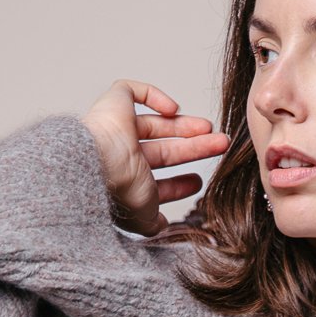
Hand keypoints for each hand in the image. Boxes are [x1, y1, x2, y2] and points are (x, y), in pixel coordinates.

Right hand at [81, 80, 230, 236]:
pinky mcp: (112, 103)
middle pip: (163, 149)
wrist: (96, 163)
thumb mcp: (144, 216)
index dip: (178, 182)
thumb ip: (153, 222)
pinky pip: (131, 91)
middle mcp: (120, 155)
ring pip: (155, 123)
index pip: (155, 179)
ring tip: (210, 129)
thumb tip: (162, 225)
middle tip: (219, 145)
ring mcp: (115, 128)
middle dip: (193, 148)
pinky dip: (153, 96)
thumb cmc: (118, 190)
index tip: (198, 181)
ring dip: (185, 126)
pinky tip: (172, 109)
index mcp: (125, 181)